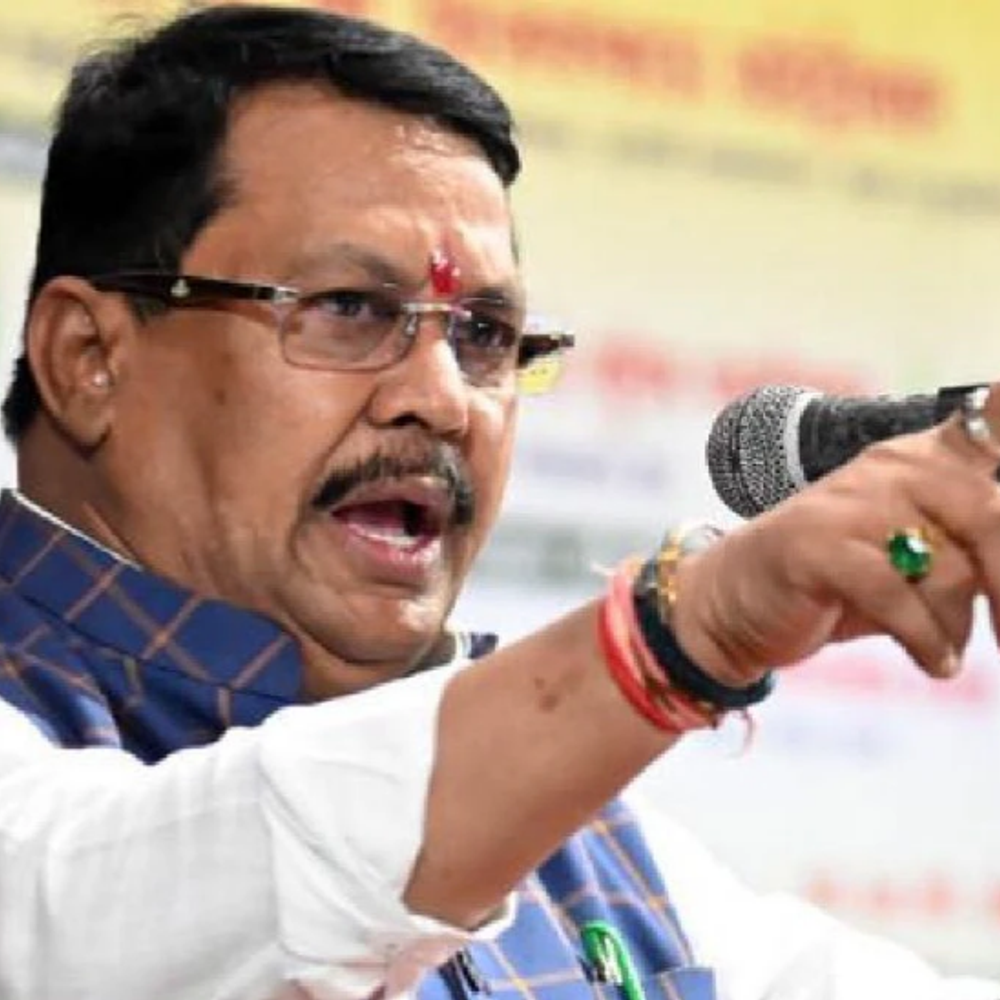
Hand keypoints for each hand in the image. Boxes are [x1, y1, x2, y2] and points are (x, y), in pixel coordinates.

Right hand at [672, 384, 999, 685]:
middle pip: (989, 515)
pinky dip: (925, 640)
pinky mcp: (816, 544)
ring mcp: (849, 502)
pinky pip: (897, 597)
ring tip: (944, 648)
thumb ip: (973, 548)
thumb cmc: (840, 582)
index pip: (992, 422)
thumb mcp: (917, 558)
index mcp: (920, 457)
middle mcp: (890, 467)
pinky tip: (933, 662)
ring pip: (948, 569)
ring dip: (956, 626)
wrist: (736, 600)